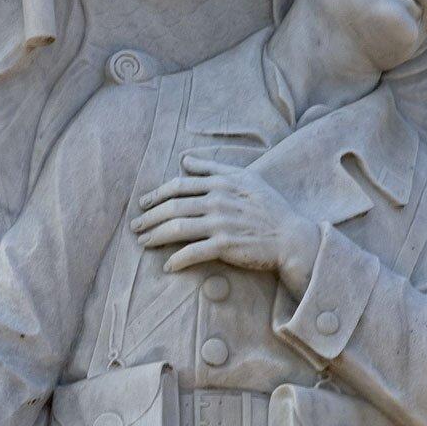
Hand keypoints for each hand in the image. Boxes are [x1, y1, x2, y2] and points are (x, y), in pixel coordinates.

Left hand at [131, 153, 319, 282]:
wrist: (291, 237)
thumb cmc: (268, 207)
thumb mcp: (245, 177)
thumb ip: (213, 168)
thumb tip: (185, 159)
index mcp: (221, 182)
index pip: (178, 185)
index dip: (156, 195)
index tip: (143, 204)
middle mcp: (218, 201)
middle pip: (173, 207)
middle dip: (149, 217)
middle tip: (135, 226)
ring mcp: (221, 223)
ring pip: (178, 228)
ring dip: (156, 236)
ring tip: (143, 243)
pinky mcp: (226, 246)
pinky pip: (193, 252)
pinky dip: (177, 260)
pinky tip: (168, 266)